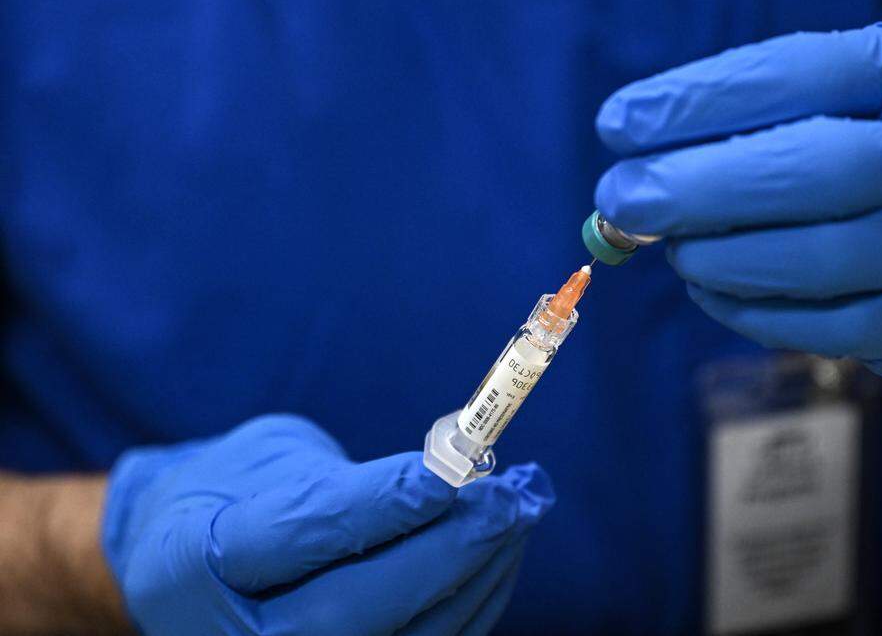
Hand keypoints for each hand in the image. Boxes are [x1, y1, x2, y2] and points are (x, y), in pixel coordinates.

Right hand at [102, 414, 553, 634]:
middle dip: (446, 553)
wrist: (178, 576)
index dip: (382, 505)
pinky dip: (472, 608)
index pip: (299, 537)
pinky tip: (497, 558)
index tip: (450, 471)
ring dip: (476, 580)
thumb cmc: (233, 498)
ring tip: (513, 517)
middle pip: (353, 610)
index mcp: (191, 562)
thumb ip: (341, 479)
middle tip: (505, 500)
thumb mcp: (265, 461)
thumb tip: (447, 480)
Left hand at [594, 17, 881, 378]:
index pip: (801, 78)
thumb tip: (645, 148)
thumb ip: (771, 104)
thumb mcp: (865, 82)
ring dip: (721, 257)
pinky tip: (711, 287)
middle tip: (622, 198)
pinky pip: (827, 330)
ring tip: (668, 244)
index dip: (700, 102)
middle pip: (816, 173)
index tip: (619, 123)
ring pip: (819, 263)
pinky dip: (753, 311)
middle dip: (699, 190)